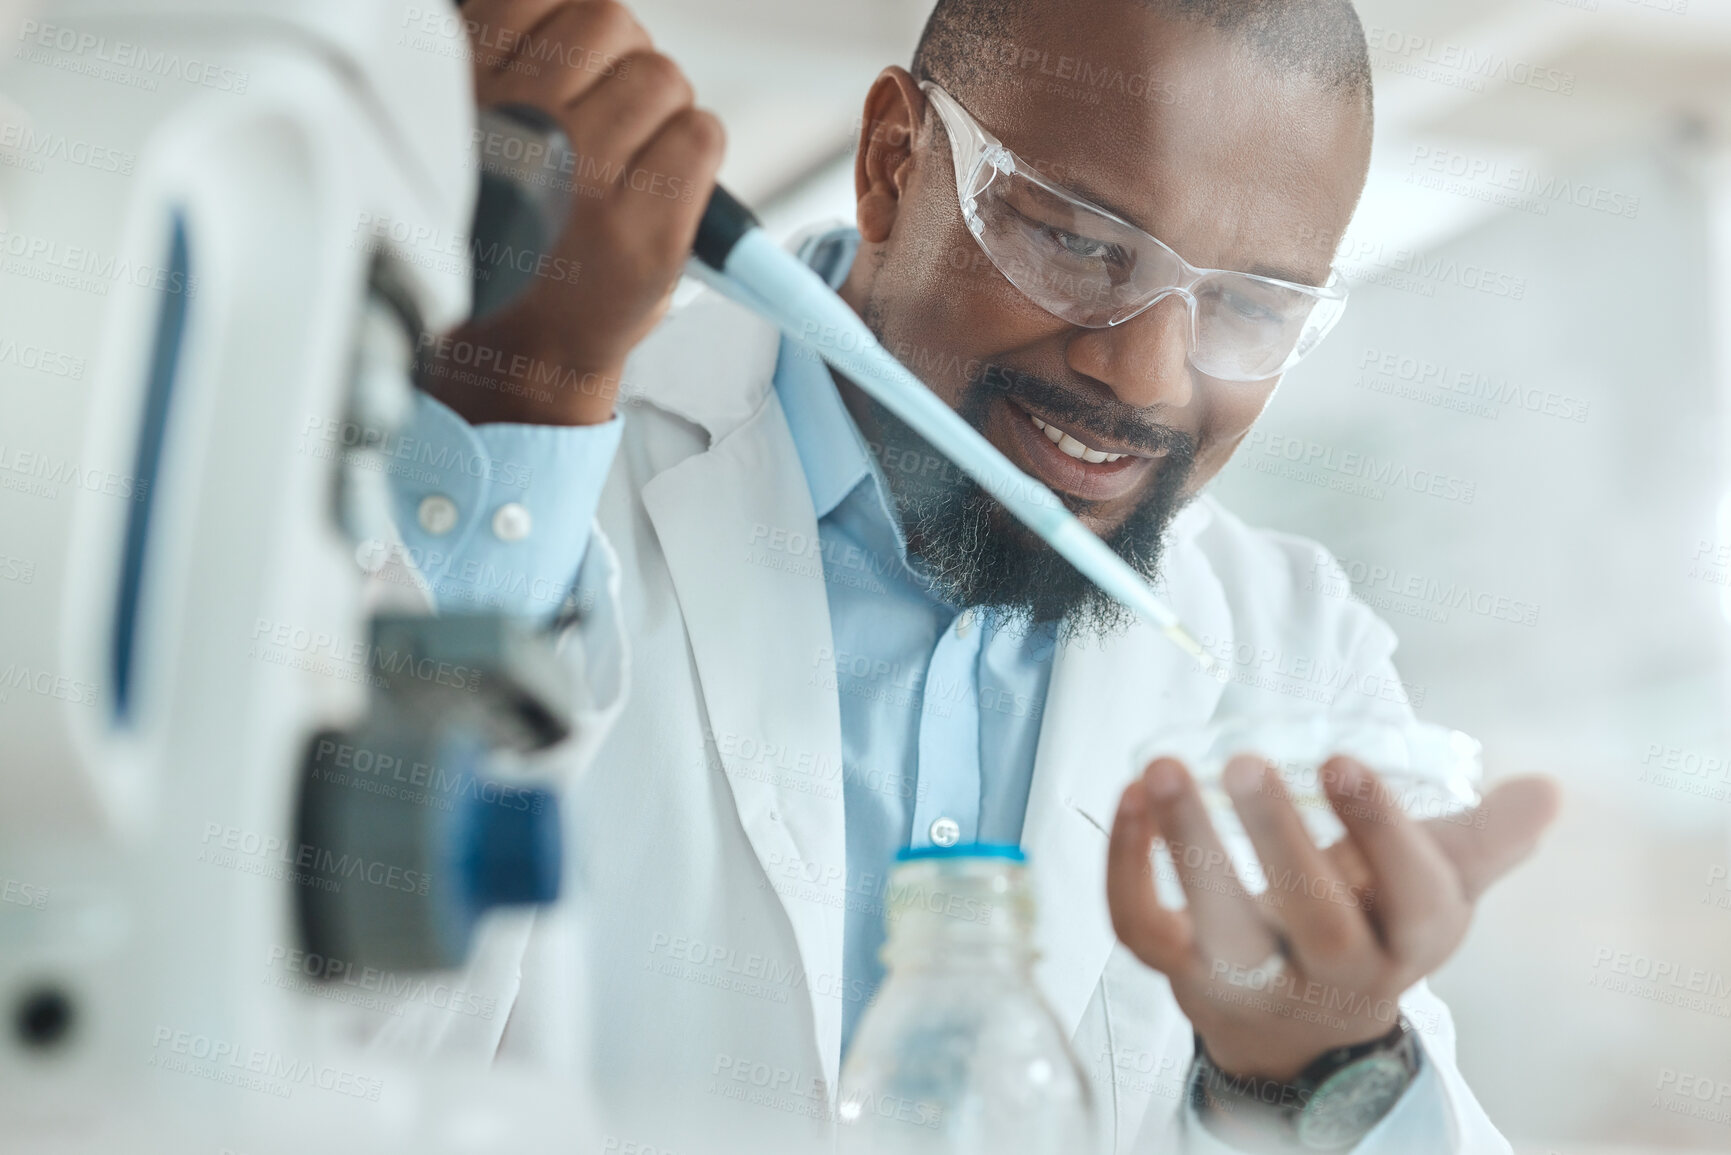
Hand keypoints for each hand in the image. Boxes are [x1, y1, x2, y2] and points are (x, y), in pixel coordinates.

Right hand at [421, 0, 724, 425]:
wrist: (520, 356)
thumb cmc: (500, 243)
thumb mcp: (466, 135)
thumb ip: (502, 65)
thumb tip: (559, 12)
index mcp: (466, 99)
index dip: (563, 24)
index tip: (567, 65)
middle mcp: (525, 131)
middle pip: (608, 21)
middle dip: (620, 59)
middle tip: (610, 113)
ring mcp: (591, 181)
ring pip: (662, 75)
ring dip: (661, 107)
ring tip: (634, 155)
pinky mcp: (650, 228)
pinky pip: (703, 133)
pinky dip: (695, 149)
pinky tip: (662, 184)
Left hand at [1105, 753, 1559, 1083]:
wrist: (1301, 1027)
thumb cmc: (1374, 926)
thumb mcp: (1436, 886)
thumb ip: (1486, 836)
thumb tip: (1548, 790)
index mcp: (1406, 940)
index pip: (1412, 898)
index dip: (1380, 832)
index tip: (1345, 758)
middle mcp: (1334, 971)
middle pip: (1315, 919)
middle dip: (1282, 842)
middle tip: (1245, 762)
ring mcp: (1252, 979)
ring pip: (1220, 930)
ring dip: (1188, 847)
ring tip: (1165, 768)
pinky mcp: (1182, 972)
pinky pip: (1143, 928)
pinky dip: (1126, 866)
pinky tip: (1130, 795)